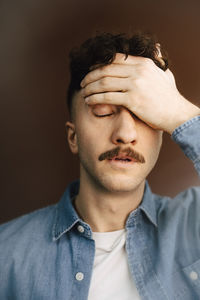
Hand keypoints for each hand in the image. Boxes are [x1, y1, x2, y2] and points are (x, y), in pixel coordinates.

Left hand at [81, 53, 199, 133]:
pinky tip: (89, 101)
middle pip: (106, 70)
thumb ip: (158, 60)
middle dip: (90, 77)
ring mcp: (135, 85)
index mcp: (143, 63)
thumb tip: (157, 47)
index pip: (114, 59)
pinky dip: (95, 99)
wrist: (176, 113)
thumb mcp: (165, 73)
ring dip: (90, 88)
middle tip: (83, 83)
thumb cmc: (170, 96)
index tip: (90, 72)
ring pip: (104, 83)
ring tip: (83, 93)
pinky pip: (107, 97)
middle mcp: (138, 71)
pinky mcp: (132, 100)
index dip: (99, 64)